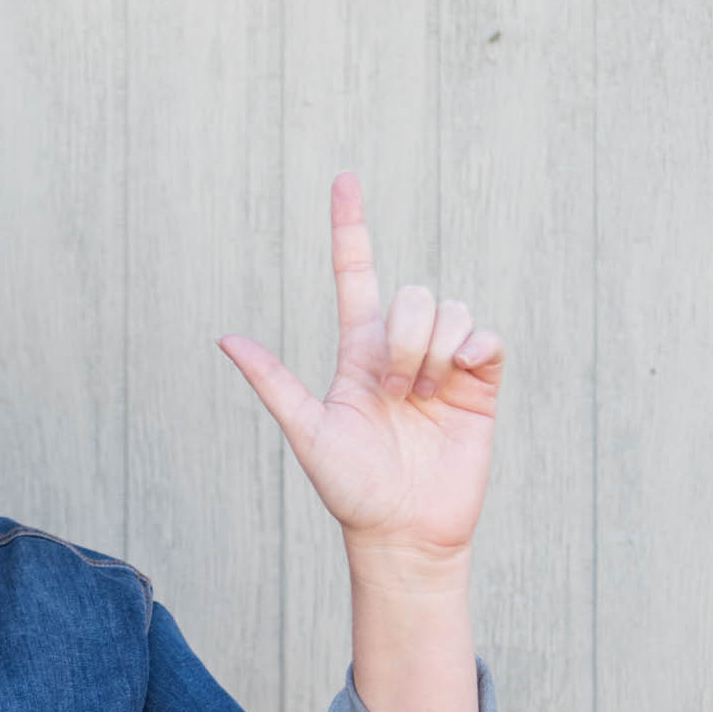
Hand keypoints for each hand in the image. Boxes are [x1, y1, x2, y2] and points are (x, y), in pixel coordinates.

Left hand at [215, 173, 502, 582]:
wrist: (403, 532)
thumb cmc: (349, 488)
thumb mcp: (307, 432)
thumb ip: (273, 382)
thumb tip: (225, 338)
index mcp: (357, 352)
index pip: (355, 274)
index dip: (350, 227)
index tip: (344, 179)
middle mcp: (401, 350)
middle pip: (413, 295)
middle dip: (406, 338)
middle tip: (396, 392)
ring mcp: (444, 366)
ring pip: (450, 309)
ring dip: (435, 352)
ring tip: (423, 400)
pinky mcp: (481, 385)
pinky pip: (487, 338)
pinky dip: (476, 350)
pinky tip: (462, 379)